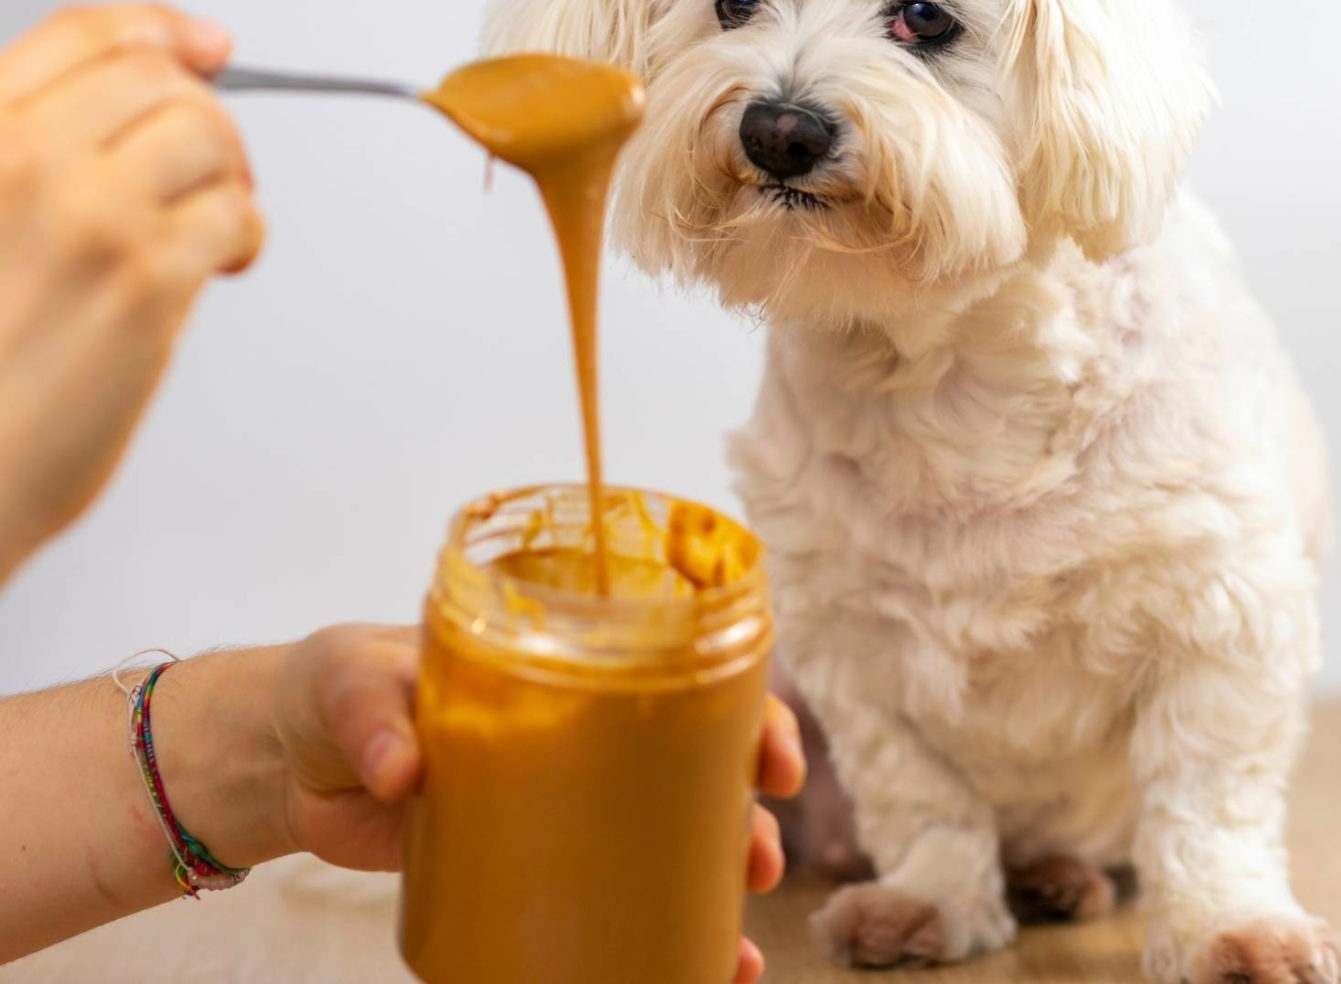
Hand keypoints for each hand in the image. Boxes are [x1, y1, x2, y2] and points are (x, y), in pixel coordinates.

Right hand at [0, 2, 263, 583]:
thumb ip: (23, 164)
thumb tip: (126, 121)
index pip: (81, 34)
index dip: (161, 29)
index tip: (207, 45)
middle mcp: (17, 156)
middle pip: (158, 77)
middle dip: (206, 115)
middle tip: (216, 169)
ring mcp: (84, 212)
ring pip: (207, 133)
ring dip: (232, 175)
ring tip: (215, 226)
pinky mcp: (144, 278)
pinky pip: (234, 214)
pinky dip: (246, 233)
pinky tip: (224, 265)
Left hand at [267, 624, 803, 983]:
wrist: (284, 755)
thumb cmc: (336, 687)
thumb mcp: (354, 683)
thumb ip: (376, 718)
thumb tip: (404, 772)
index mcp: (572, 669)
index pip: (686, 678)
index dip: (749, 715)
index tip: (775, 762)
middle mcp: (585, 736)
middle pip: (697, 771)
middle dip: (744, 820)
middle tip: (758, 861)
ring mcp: (560, 804)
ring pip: (663, 844)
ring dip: (711, 891)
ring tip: (734, 944)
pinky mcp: (524, 866)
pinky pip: (602, 900)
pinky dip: (645, 939)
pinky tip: (684, 973)